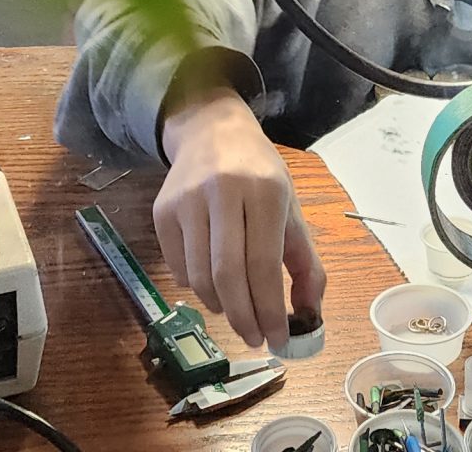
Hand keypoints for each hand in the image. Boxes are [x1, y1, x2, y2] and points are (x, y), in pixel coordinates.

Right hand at [154, 88, 327, 350]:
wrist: (212, 131)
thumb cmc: (259, 175)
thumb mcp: (290, 209)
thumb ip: (305, 264)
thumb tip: (309, 318)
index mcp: (265, 189)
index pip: (264, 264)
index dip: (269, 310)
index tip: (279, 340)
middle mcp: (223, 190)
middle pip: (227, 274)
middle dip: (243, 318)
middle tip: (254, 338)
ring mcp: (187, 200)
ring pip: (198, 277)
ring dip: (219, 306)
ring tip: (235, 308)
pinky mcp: (162, 210)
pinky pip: (177, 268)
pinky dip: (196, 288)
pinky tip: (212, 282)